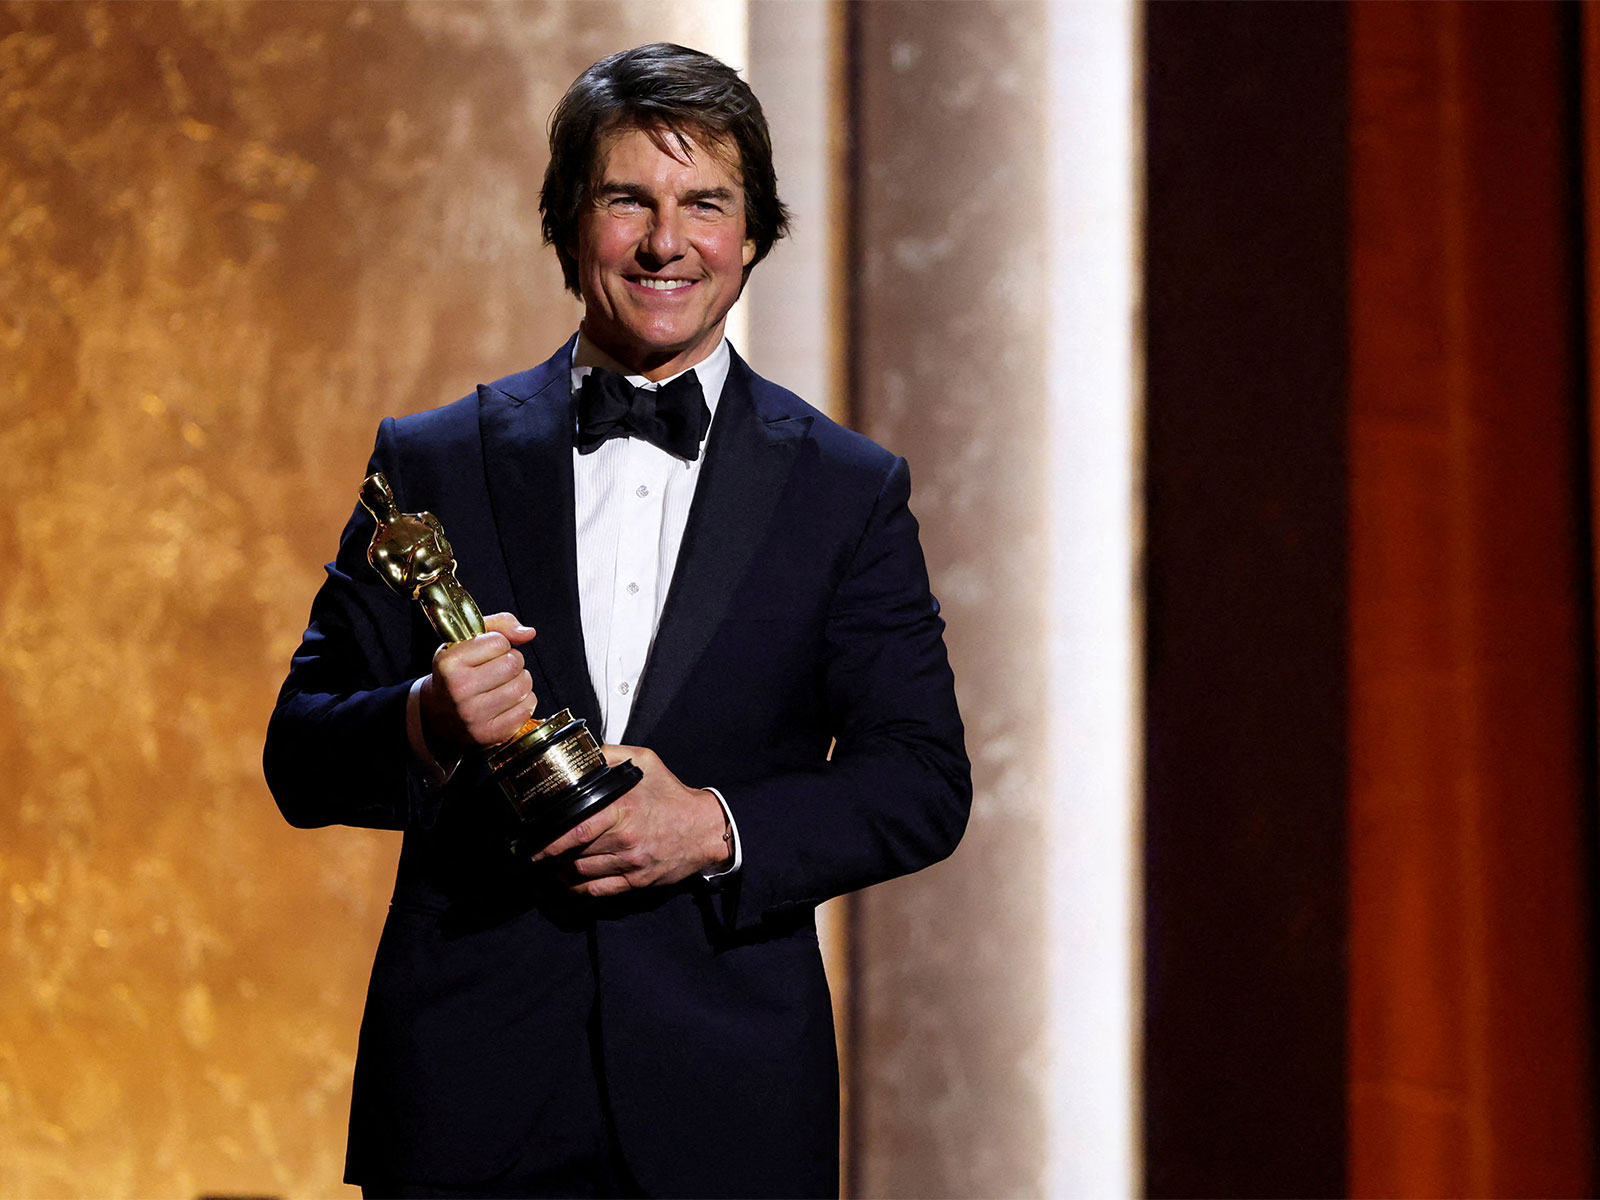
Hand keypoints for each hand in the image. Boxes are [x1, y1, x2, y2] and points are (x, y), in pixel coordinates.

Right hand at [418, 613, 536, 756]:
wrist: (436, 715)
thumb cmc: (455, 673)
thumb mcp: (464, 642)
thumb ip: (498, 626)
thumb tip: (528, 633)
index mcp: (449, 663)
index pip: (499, 641)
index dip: (499, 644)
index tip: (488, 652)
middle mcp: (458, 690)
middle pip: (514, 663)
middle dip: (513, 661)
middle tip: (500, 668)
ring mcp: (473, 715)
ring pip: (523, 686)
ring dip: (521, 681)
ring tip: (505, 683)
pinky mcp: (488, 734)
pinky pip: (527, 708)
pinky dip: (524, 702)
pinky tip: (508, 701)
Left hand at [530, 745, 729, 896]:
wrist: (705, 828)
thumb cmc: (673, 795)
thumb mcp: (646, 763)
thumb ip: (612, 755)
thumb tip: (582, 751)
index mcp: (623, 809)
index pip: (576, 830)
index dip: (550, 841)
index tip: (532, 842)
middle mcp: (625, 840)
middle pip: (575, 853)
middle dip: (552, 855)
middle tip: (536, 851)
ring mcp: (631, 864)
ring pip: (582, 873)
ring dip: (562, 870)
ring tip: (551, 862)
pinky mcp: (637, 882)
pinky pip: (598, 891)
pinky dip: (578, 888)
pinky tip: (568, 881)